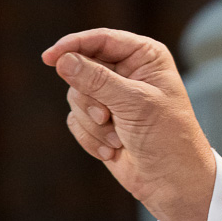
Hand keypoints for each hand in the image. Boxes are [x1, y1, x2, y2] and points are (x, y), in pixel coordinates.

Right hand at [40, 28, 217, 220]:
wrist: (172, 181)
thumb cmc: (166, 136)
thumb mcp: (134, 103)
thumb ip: (97, 80)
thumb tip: (63, 60)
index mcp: (145, 56)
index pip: (101, 39)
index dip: (73, 45)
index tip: (49, 58)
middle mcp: (127, 71)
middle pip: (82, 68)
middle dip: (90, 98)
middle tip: (106, 117)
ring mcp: (112, 96)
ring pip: (75, 96)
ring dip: (92, 122)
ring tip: (116, 138)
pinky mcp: (100, 121)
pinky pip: (76, 120)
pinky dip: (89, 137)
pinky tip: (112, 150)